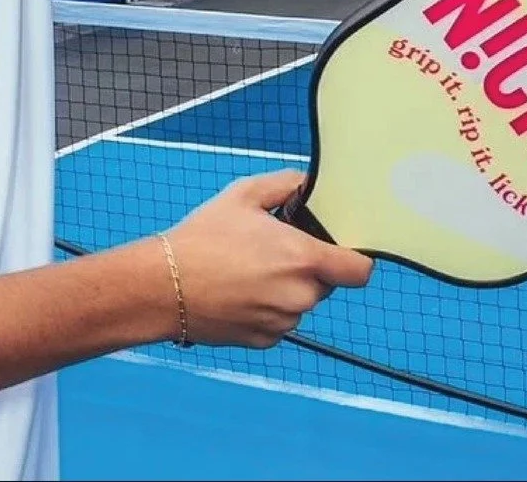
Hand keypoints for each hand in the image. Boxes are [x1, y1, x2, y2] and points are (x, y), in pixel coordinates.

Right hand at [164, 172, 371, 348]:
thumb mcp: (244, 194)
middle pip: (325, 284)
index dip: (355, 259)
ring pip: (300, 303)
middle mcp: (300, 296)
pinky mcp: (264, 341)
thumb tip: (308, 185)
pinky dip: (267, 308)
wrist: (166, 285)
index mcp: (303, 259)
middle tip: (273, 249)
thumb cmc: (205, 236)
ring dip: (286, 288)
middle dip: (308, 268)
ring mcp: (283, 324)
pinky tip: (238, 291)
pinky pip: (279, 322)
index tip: (338, 249)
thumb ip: (286, 185)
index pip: (360, 271)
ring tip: (249, 269)